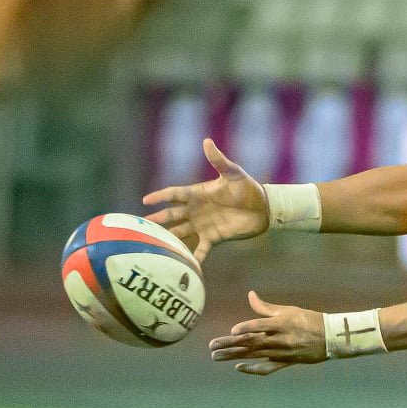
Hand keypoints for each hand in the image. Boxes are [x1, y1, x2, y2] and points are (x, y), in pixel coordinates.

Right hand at [142, 139, 269, 263]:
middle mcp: (196, 210)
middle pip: (172, 215)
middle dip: (159, 219)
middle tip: (143, 225)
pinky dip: (194, 257)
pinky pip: (201, 249)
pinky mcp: (214, 238)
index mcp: (198, 193)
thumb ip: (218, 160)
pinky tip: (185, 266)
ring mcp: (203, 225)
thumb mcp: (233, 173)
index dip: (160, 196)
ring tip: (155, 245)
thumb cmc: (247, 188)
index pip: (174, 194)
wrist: (263, 208)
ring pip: (181, 232)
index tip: (146, 200)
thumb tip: (207, 141)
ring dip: (170, 238)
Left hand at [208, 291, 326, 375]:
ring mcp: (282, 353)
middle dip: (229, 344)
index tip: (231, 331)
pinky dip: (253, 369)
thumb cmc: (308, 319)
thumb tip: (250, 295)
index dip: (246, 328)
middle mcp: (280, 339)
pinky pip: (267, 368)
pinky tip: (238, 367)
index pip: (260, 327)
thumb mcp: (287, 310)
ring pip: (253, 355)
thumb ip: (265, 307)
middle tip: (212, 346)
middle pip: (251, 343)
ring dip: (233, 356)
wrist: (329, 337)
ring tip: (216, 356)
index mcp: (281, 324)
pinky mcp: (285, 362)